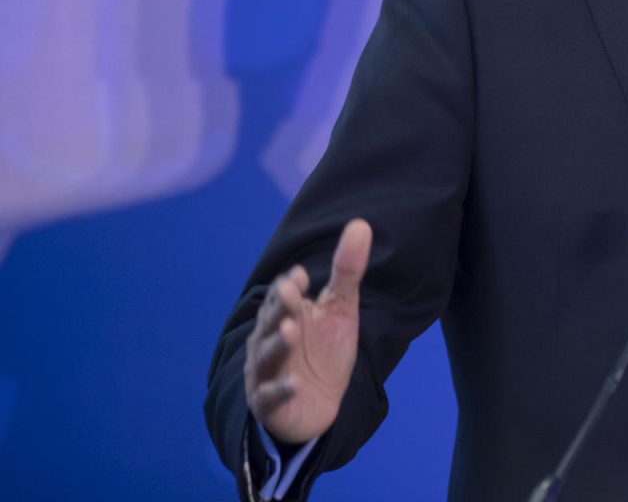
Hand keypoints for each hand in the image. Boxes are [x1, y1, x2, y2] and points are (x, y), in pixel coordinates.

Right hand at [244, 218, 372, 443]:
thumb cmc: (324, 350)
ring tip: (292, 330)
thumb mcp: (340, 309)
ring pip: (267, 356)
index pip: (281, 296)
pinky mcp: (269, 403)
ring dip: (278, 344)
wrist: (318, 404)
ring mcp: (265, 372)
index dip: (290, 287)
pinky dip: (282, 390)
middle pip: (271, 322)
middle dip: (281, 308)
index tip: (302, 275)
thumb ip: (347, 270)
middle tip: (292, 293)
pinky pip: (272, 396)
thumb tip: (361, 223)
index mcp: (283, 315)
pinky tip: (296, 385)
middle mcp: (268, 341)